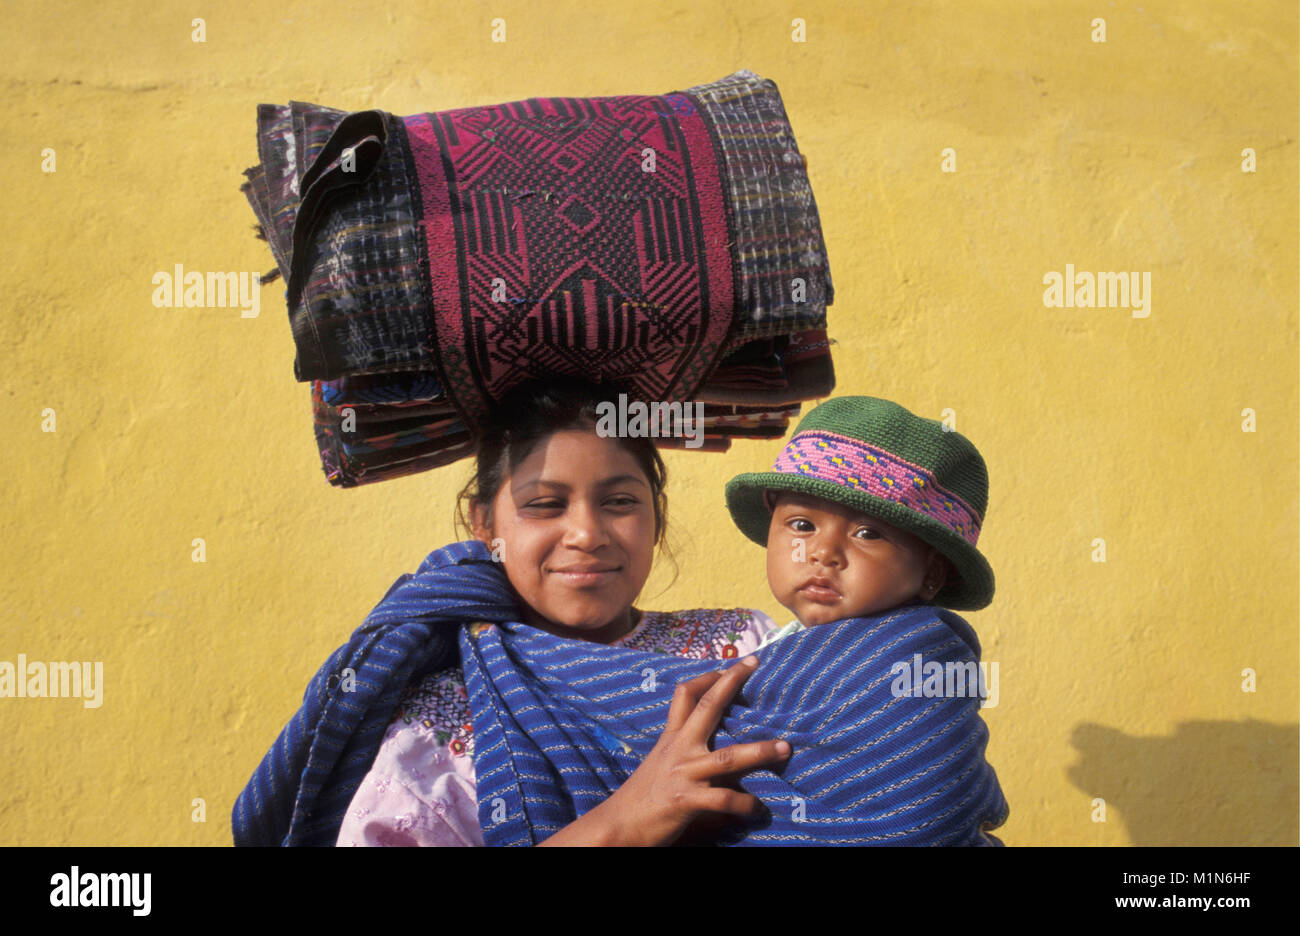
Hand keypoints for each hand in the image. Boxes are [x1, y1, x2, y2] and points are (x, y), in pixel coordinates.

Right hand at [547, 656, 790, 845]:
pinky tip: (758, 808)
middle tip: (754, 663)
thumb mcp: (661, 763)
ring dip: (759, 752)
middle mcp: (679, 749)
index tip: (730, 665)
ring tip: (785, 747)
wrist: (618, 826)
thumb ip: (683, 749)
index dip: (708, 677)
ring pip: (727, 757)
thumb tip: (710, 742)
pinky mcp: (686, 801)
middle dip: (732, 683)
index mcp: (672, 738)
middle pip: (708, 707)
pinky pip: (723, 799)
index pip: (686, 695)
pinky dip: (744, 804)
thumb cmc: (643, 797)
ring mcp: (683, 774)